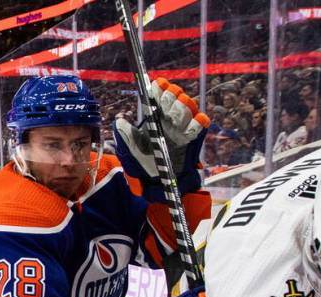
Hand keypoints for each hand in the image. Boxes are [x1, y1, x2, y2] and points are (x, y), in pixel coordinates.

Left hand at [114, 78, 208, 199]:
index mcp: (154, 116)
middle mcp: (170, 118)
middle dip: (172, 96)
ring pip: (189, 105)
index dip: (159, 87)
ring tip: (176, 117)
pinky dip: (198, 121)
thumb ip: (124, 135)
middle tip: (165, 106)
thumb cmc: (143, 165)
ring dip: (184, 107)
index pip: (159, 93)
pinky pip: (202, 122)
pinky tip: (191, 126)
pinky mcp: (195, 137)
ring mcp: (183, 126)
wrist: (158, 184)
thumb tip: (118, 120)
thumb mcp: (129, 150)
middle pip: (176, 95)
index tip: (155, 89)